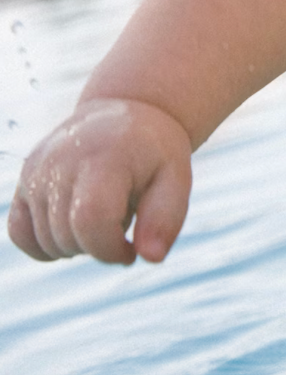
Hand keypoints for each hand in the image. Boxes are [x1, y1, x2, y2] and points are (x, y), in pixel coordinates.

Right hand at [8, 99, 192, 264]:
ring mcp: (37, 169)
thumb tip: (150, 258)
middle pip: (68, 237)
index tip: (131, 249)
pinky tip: (73, 227)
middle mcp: (62, 160)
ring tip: (102, 213)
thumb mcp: (176, 178)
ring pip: (46, 241)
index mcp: (104, 157)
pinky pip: (19, 233)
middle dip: (99, 248)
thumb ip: (166, 219)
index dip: (111, 249)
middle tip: (122, 224)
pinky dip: (44, 244)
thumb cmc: (153, 154)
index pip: (91, 221)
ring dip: (77, 245)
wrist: (125, 116)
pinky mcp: (25, 178)